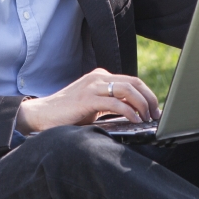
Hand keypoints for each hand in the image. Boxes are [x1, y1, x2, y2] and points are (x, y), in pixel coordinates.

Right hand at [14, 69, 160, 133]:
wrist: (42, 114)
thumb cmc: (68, 114)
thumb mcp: (93, 105)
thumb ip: (110, 104)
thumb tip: (134, 114)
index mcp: (101, 77)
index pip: (132, 81)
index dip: (147, 94)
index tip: (155, 109)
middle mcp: (98, 78)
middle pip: (134, 82)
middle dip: (149, 98)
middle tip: (156, 114)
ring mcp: (93, 86)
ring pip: (128, 90)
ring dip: (142, 104)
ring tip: (147, 118)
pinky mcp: (87, 98)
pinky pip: (115, 103)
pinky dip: (129, 112)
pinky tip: (134, 121)